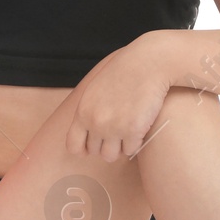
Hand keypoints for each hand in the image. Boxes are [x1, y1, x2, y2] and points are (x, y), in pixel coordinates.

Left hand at [66, 43, 174, 161]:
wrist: (146, 64)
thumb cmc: (122, 75)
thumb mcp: (94, 92)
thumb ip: (87, 113)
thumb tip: (86, 139)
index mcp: (82, 112)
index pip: (73, 146)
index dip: (84, 149)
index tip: (95, 144)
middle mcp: (95, 122)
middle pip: (96, 152)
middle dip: (106, 145)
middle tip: (117, 131)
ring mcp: (114, 128)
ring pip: (112, 156)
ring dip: (120, 147)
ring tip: (127, 131)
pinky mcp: (134, 130)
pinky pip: (131, 150)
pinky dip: (135, 142)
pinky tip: (139, 126)